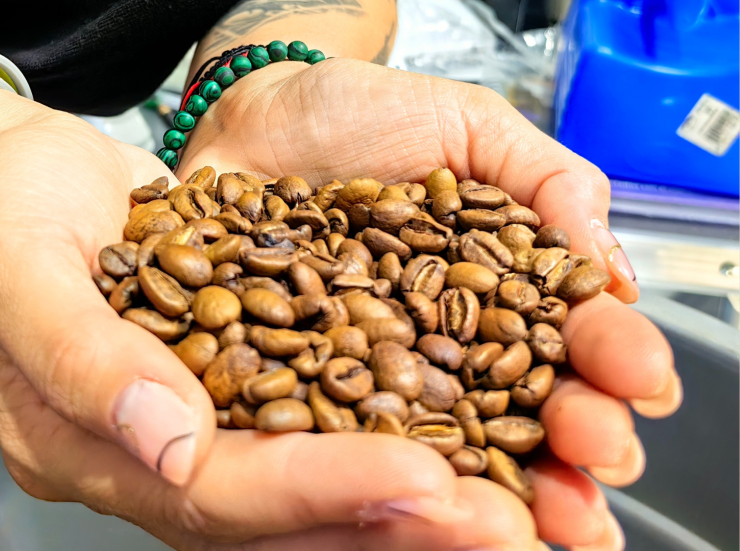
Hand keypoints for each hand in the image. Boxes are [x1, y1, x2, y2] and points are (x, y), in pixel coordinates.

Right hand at [0, 113, 527, 550]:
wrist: (33, 172)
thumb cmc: (15, 206)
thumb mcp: (20, 265)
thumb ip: (80, 355)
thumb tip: (171, 443)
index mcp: (80, 443)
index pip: (210, 490)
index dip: (314, 490)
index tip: (420, 479)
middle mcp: (146, 454)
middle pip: (275, 513)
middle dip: (389, 518)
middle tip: (503, 522)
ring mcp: (190, 428)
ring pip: (306, 488)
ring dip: (406, 498)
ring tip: (509, 499)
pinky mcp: (230, 389)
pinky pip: (314, 429)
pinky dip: (383, 440)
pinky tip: (459, 439)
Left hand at [178, 58, 681, 549]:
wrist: (257, 115)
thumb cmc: (362, 116)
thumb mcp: (469, 124)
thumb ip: (546, 182)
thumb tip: (612, 269)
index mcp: (499, 289)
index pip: (567, 336)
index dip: (609, 361)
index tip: (640, 379)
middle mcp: (444, 343)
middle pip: (519, 406)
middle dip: (569, 437)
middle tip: (599, 449)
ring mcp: (374, 369)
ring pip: (443, 441)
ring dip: (496, 484)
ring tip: (533, 514)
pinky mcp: (303, 379)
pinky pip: (341, 430)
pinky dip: (379, 470)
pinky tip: (420, 499)